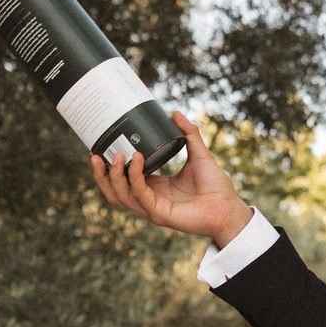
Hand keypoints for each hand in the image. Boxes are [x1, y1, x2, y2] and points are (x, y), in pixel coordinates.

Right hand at [91, 111, 254, 245]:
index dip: (107, 167)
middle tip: (96, 153)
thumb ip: (188, 134)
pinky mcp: (160, 213)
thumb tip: (175, 113)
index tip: (99, 148)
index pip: (122, 180)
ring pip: (120, 195)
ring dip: (115, 175)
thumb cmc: (216, 186)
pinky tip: (137, 159)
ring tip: (117, 155)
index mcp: (153, 187)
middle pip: (113, 191)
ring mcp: (152, 208)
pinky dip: (135, 177)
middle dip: (101, 174)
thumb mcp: (199, 154)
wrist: (229, 207)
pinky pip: (140, 194)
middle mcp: (149, 199)